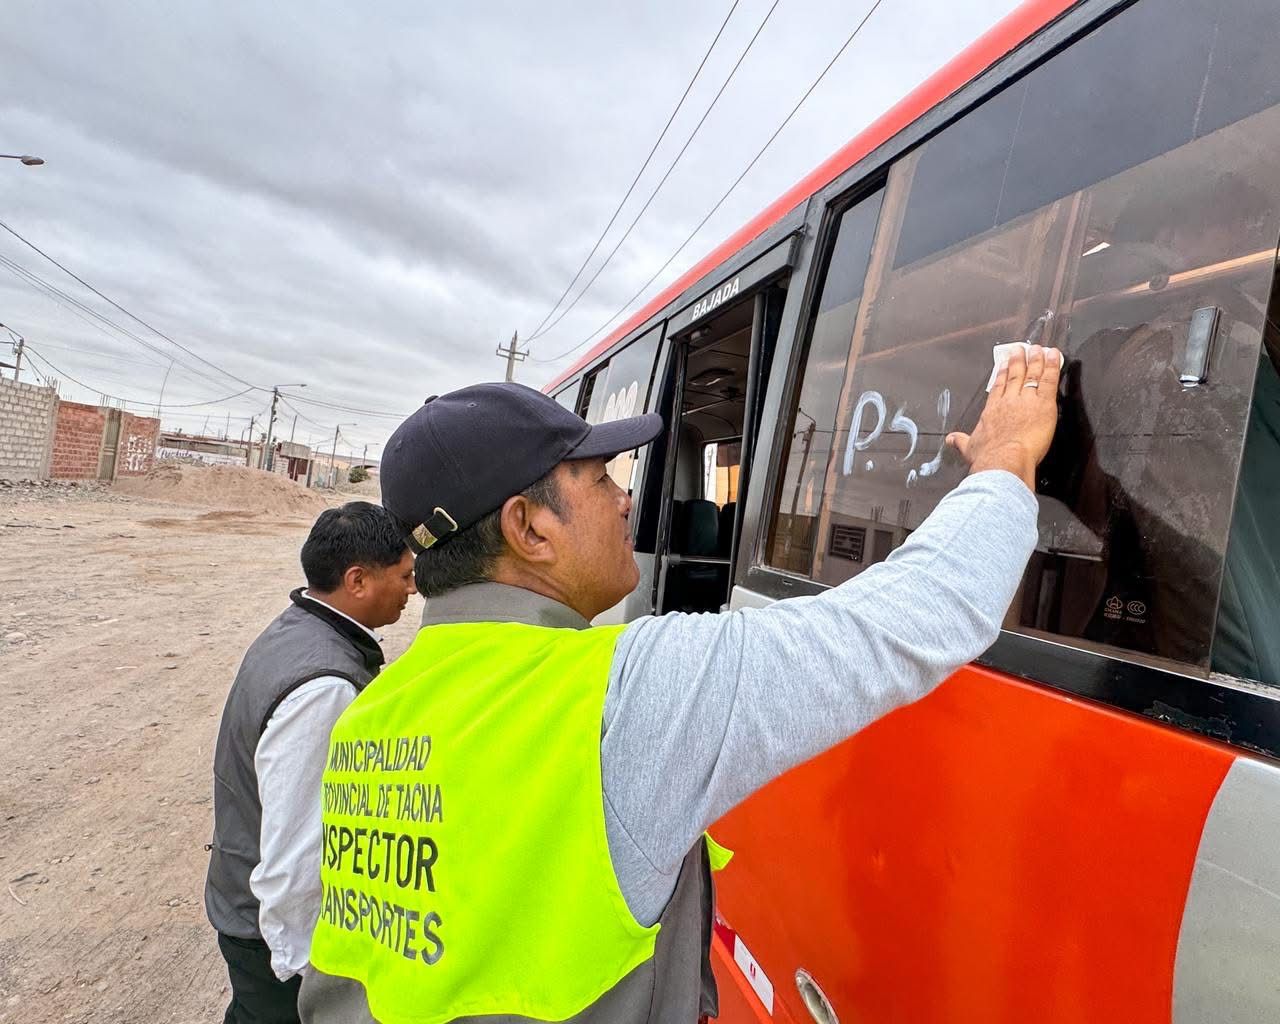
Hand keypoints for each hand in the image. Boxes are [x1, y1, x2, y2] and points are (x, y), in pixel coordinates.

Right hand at [946, 344, 1061, 488]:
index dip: (1001, 373)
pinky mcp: (1043, 404)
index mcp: (992, 410)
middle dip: (1018, 360)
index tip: (1004, 363)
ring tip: (1039, 349)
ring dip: (1036, 360)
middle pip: (1014, 375)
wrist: (1003, 459)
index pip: (998, 386)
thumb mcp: (969, 448)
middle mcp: (1008, 401)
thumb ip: (960, 441)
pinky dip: (1053, 366)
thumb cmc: (988, 456)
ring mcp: (1026, 400)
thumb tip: (951, 440)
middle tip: (1020, 349)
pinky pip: (1049, 380)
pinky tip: (1055, 357)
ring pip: (1032, 374)